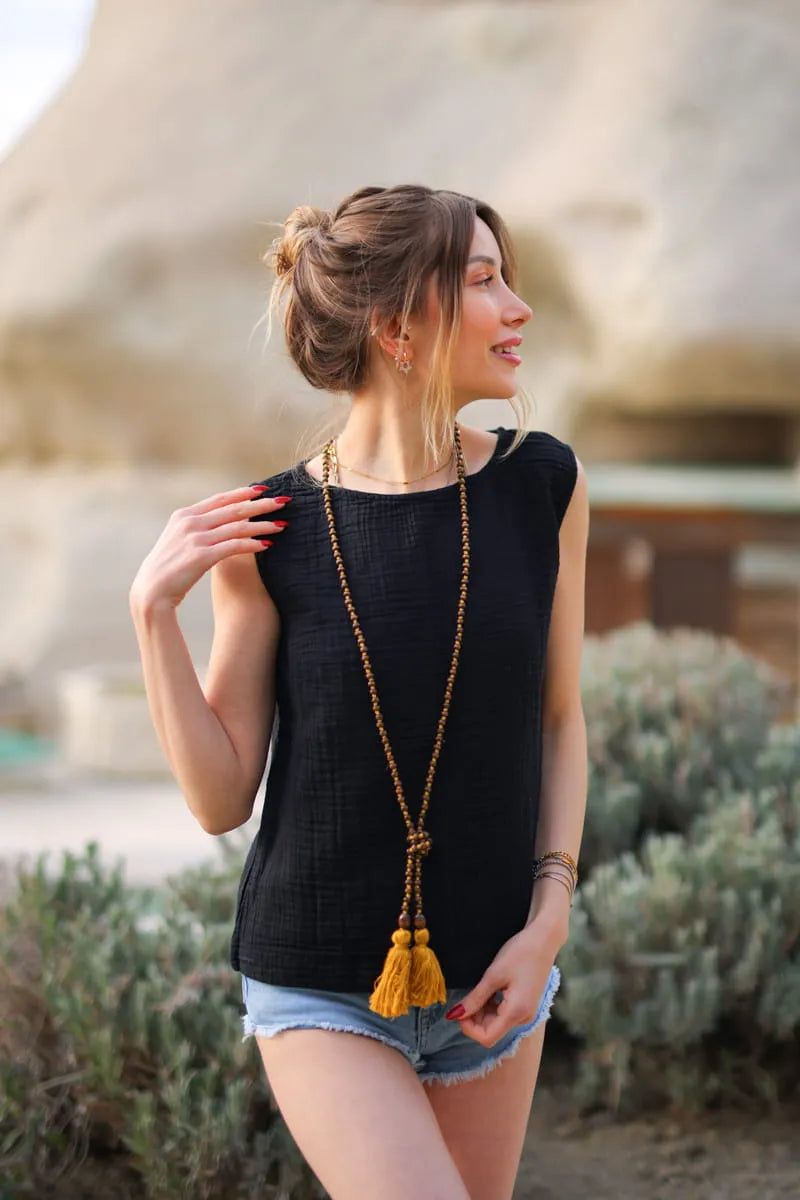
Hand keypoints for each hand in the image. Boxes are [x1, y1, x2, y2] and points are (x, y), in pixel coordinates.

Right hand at [129, 484, 289, 612]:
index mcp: (184, 515)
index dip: (242, 493)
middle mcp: (190, 522)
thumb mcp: (179, 541)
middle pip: (233, 509)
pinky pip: (234, 546)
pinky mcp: (201, 556)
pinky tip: (268, 544)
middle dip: (261, 504)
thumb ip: (198, 529)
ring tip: (282, 525)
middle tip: (283, 501)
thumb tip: (222, 523)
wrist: (151, 592)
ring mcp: (195, 538)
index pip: (219, 499)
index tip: (263, 489)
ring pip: (238, 526)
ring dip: (263, 525)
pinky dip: (253, 544)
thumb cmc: (169, 569)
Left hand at [445, 922, 557, 1047]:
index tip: (458, 1010)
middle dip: (474, 1018)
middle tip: (466, 997)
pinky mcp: (526, 1005)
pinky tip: (490, 990)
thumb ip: (475, 998)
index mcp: (516, 1012)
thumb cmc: (520, 953)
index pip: (487, 1038)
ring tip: (479, 989)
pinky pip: (504, 1014)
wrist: (544, 939)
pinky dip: (492, 1006)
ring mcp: (526, 1012)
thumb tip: (455, 1014)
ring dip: (482, 1012)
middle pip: (491, 1031)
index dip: (469, 1028)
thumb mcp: (493, 975)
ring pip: (497, 1023)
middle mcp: (524, 1018)